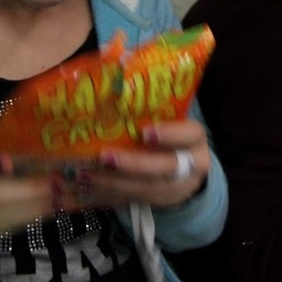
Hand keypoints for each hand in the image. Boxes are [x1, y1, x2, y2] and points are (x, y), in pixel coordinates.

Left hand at [80, 119, 210, 209]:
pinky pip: (134, 200)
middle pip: (166, 167)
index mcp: (195, 140)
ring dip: (114, 183)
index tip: (145, 132)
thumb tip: (112, 79)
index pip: (189, 134)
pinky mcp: (159, 201)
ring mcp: (177, 188)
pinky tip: (90, 190)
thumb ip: (151, 109)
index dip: (169, 134)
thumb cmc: (172, 135)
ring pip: (147, 189)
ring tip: (87, 175)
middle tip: (105, 158)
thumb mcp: (172, 121)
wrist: (187, 170)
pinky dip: (110, 196)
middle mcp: (191, 166)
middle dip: (134, 164)